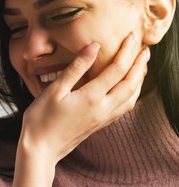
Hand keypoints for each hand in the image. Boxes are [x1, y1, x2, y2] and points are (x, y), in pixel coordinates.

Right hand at [11, 32, 149, 186]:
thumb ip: (76, 68)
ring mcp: (102, 119)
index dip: (126, 51)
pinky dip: (132, 95)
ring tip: (141, 67)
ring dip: (139, 81)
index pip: (117, 69)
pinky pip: (123, 108)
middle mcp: (103, 109)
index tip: (132, 36)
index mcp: (92, 97)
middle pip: (130, 84)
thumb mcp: (55, 90)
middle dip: (140, 65)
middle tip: (145, 49)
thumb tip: (94, 47)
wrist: (41, 149)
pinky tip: (127, 90)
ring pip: (131, 98)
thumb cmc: (41, 119)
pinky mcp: (99, 125)